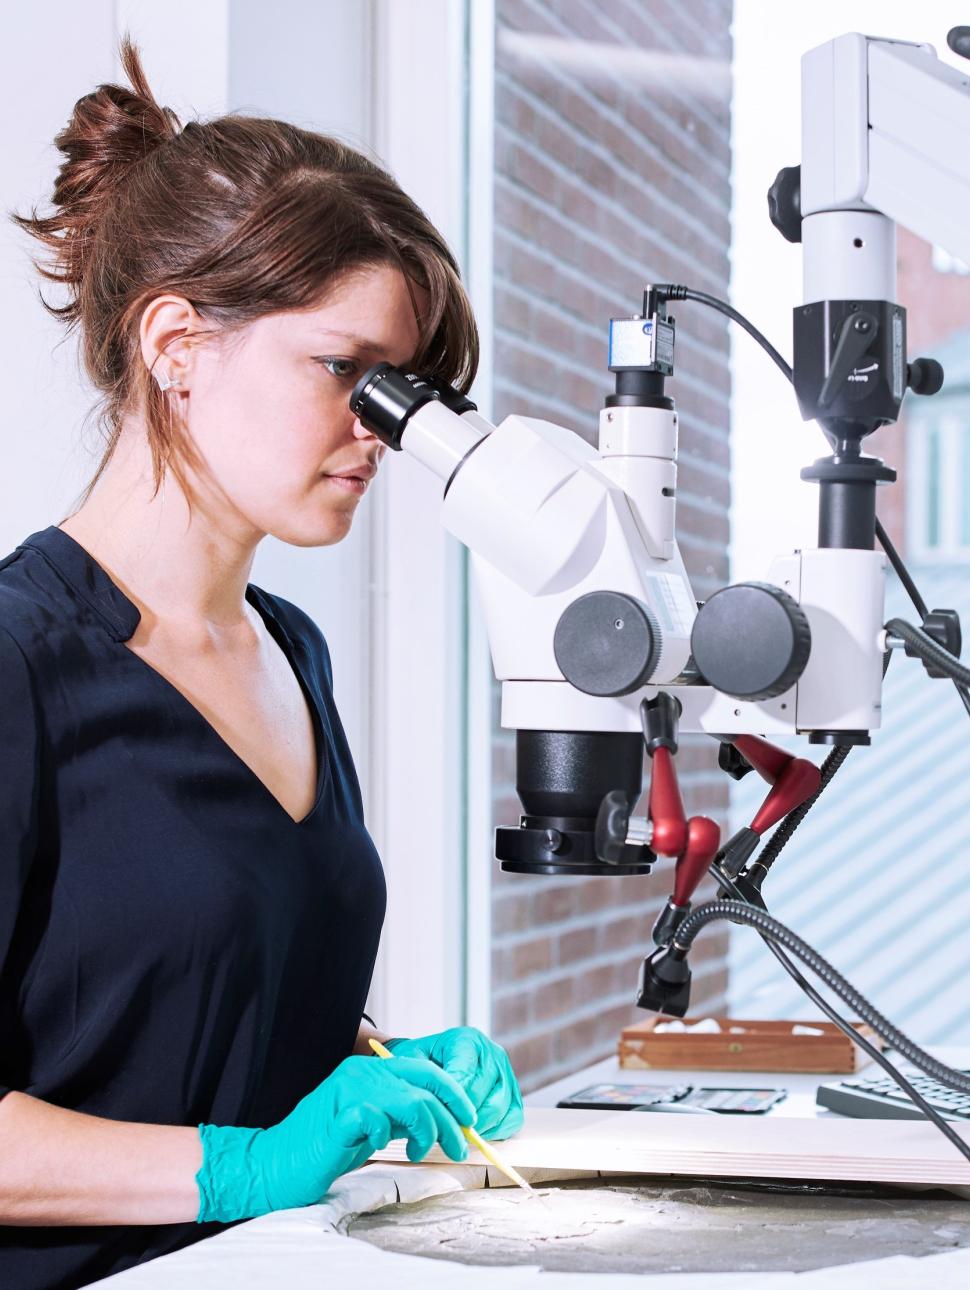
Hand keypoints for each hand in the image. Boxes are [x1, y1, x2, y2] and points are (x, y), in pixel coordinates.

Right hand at [195, 1054, 475, 1221]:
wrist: (275, 1164)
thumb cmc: (326, 1147)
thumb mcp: (372, 1122)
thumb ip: (400, 1113)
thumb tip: (446, 1119)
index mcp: (370, 1069)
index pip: (425, 1069)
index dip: (454, 1092)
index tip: (470, 1119)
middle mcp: (361, 1072)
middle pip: (424, 1084)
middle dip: (451, 1117)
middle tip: (459, 1145)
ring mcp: (347, 1092)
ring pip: (410, 1100)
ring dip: (428, 1130)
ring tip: (420, 1152)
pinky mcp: (336, 1118)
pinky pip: (376, 1119)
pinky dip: (387, 1134)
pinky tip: (383, 1146)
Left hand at [386, 1026, 523, 1139]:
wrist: (434, 1059)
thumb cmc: (423, 1061)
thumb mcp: (412, 1061)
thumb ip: (421, 1079)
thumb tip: (433, 1106)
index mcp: (467, 1040)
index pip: (462, 1077)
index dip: (448, 1102)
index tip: (435, 1115)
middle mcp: (492, 1053)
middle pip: (480, 1094)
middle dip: (459, 1117)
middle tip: (443, 1129)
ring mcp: (507, 1072)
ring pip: (497, 1108)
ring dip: (476, 1126)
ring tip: (456, 1132)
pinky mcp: (514, 1092)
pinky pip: (511, 1118)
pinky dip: (494, 1131)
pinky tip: (475, 1132)